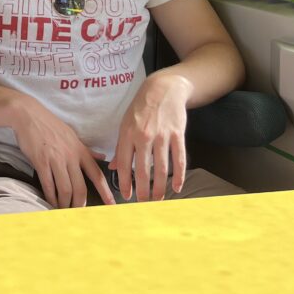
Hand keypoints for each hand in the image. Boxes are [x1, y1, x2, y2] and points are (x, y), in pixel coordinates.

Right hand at [11, 95, 113, 207]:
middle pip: (80, 187)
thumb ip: (87, 150)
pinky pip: (48, 184)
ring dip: (64, 203)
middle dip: (80, 204)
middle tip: (78, 213)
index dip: (105, 192)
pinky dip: (50, 196)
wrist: (29, 115)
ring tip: (63, 210)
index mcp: (80, 150)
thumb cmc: (50, 125)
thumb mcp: (72, 135)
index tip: (111, 205)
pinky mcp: (41, 161)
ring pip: (65, 188)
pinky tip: (50, 201)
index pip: (96, 174)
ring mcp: (56, 159)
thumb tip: (102, 157)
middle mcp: (70, 156)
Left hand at [111, 72, 190, 201]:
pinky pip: (179, 159)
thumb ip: (121, 146)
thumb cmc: (141, 109)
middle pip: (142, 170)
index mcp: (127, 134)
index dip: (125, 182)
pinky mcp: (177, 134)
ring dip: (159, 187)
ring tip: (158, 200)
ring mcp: (162, 135)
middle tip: (143, 204)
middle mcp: (143, 136)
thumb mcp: (125, 123)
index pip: (123, 163)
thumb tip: (114, 167)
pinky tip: (177, 188)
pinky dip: (179, 175)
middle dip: (142, 190)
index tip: (127, 196)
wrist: (162, 89)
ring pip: (161, 168)